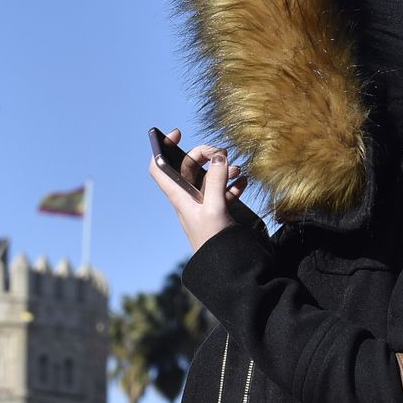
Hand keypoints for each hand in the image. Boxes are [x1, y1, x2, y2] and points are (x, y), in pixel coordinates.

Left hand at [147, 127, 247, 252]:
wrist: (224, 268)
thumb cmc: (213, 242)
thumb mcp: (215, 208)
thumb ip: (218, 180)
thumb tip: (220, 156)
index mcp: (180, 196)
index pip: (159, 166)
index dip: (162, 147)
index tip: (177, 133)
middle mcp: (189, 198)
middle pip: (188, 167)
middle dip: (205, 155)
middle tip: (223, 153)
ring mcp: (204, 205)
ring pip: (208, 178)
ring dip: (222, 169)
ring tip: (238, 170)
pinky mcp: (218, 212)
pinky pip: (222, 191)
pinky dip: (232, 184)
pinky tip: (244, 183)